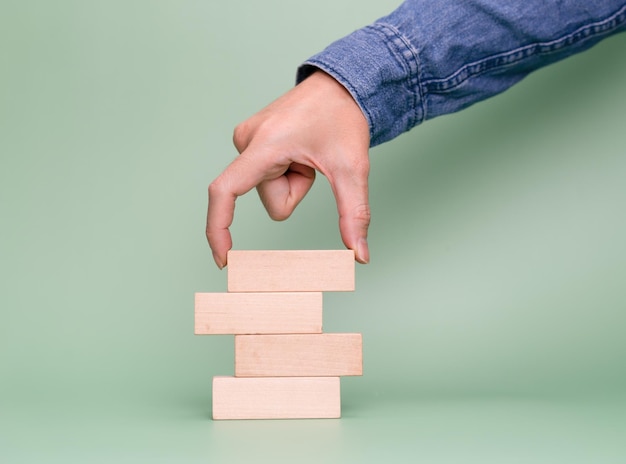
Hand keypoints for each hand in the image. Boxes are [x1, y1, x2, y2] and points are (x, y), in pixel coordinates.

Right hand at [206, 70, 370, 267]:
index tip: (224, 259)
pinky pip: (267, 177)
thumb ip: (354, 214)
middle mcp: (246, 140)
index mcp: (264, 145)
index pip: (225, 192)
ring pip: (269, 190)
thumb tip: (360, 256)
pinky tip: (299, 151)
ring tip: (307, 154)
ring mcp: (247, 139)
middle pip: (270, 200)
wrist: (342, 85)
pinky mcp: (251, 140)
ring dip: (292, 182)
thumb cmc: (344, 117)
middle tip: (313, 164)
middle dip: (295, 193)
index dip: (219, 229)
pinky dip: (287, 173)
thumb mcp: (353, 169)